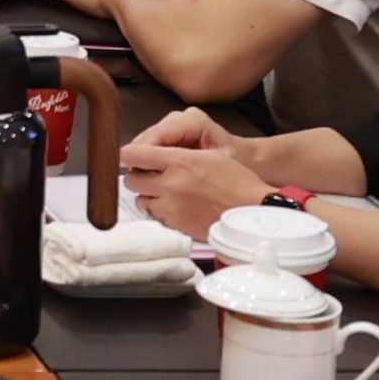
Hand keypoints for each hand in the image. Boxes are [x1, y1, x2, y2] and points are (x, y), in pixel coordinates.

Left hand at [120, 117, 262, 232]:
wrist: (253, 212)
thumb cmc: (238, 182)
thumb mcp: (211, 155)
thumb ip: (179, 153)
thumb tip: (154, 153)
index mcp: (180, 162)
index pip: (134, 155)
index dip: (126, 154)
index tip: (125, 156)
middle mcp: (170, 184)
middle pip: (131, 180)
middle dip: (138, 176)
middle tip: (149, 174)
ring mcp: (172, 207)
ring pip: (141, 201)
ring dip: (148, 195)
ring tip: (165, 192)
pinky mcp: (176, 225)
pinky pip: (157, 216)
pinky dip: (162, 211)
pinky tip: (177, 206)